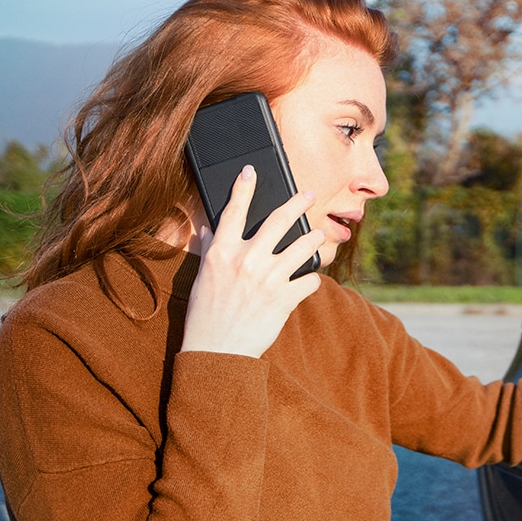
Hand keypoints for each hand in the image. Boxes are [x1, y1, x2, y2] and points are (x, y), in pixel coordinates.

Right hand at [180, 165, 325, 356]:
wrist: (217, 350)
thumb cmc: (206, 314)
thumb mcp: (203, 278)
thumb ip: (210, 251)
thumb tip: (210, 230)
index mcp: (222, 252)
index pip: (233, 211)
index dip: (243, 187)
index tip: (251, 170)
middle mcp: (246, 260)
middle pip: (279, 220)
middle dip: (298, 203)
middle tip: (310, 195)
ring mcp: (268, 278)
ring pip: (303, 246)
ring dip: (314, 239)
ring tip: (319, 236)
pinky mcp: (285, 298)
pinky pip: (310, 280)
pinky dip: (312, 280)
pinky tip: (309, 280)